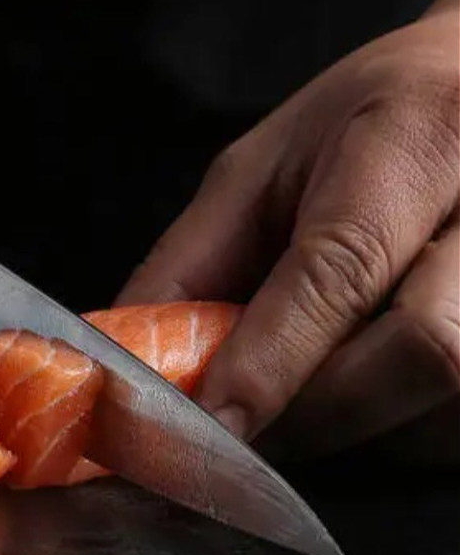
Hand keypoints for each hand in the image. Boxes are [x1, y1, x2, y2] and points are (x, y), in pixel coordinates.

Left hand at [116, 0, 458, 461]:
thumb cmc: (359, 126)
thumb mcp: (258, 171)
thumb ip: (192, 264)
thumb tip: (127, 359)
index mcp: (411, 143)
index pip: (341, 268)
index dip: (271, 360)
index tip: (212, 422)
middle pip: (423, 349)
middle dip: (318, 409)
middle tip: (248, 424)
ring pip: (454, 401)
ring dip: (366, 425)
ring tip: (313, 388)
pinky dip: (409, 428)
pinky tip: (374, 388)